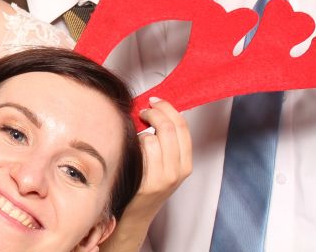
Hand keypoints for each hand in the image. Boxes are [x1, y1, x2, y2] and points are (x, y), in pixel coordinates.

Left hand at [99, 99, 191, 251]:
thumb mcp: (165, 164)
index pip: (182, 127)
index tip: (155, 101)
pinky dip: (132, 144)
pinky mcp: (146, 182)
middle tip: (142, 111)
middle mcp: (177, 171)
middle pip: (169, 128)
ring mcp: (162, 178)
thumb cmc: (146, 184)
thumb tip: (156, 108)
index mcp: (186, 164)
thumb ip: (166, 140)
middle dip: (153, 113)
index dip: (168, 109)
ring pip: (151, 138)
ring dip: (140, 132)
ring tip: (135, 137)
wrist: (135, 215)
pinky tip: (130, 150)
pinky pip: (139, 150)